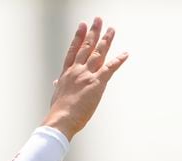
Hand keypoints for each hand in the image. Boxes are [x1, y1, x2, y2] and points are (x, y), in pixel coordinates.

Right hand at [42, 17, 127, 140]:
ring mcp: (86, 75)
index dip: (78, 37)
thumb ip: (59, 86)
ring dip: (106, 40)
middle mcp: (76, 70)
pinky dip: (118, 60)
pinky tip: (125, 54)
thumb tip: (56, 83)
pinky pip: (110, 69)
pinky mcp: (97, 83)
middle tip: (98, 20)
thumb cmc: (59, 111)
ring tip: (111, 29)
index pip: (73, 50)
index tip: (82, 25)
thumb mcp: (57, 95)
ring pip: (98, 53)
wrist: (61, 118)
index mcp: (67, 73)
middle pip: (86, 47)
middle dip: (93, 32)